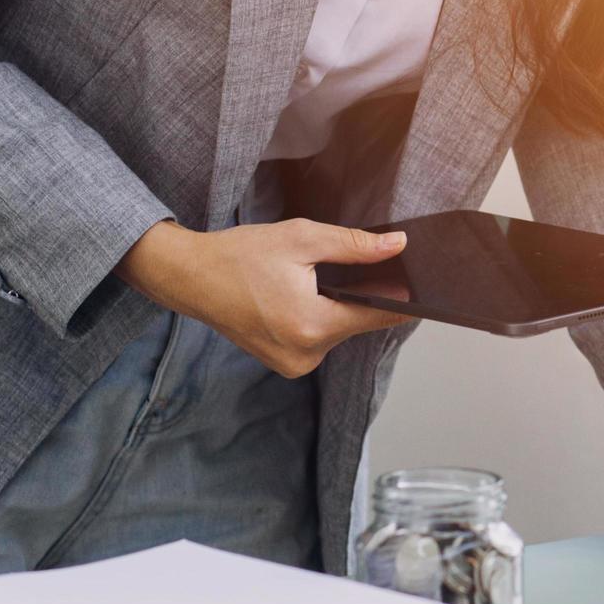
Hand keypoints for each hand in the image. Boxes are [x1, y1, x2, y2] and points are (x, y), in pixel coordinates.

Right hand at [115, 219, 416, 376]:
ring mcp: (294, 364)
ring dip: (335, 308)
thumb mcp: (301, 239)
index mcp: (313, 325)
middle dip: (356, 295)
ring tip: (307, 282)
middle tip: (334, 268)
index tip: (413, 280)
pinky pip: (319, 339)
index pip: (379, 315)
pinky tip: (299, 298)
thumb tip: (398, 246)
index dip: (400, 295)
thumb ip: (354, 246)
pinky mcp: (286, 364)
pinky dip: (317, 319)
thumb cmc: (240, 255)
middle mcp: (306, 354)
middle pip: (357, 322)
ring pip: (338, 331)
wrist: (190, 277)